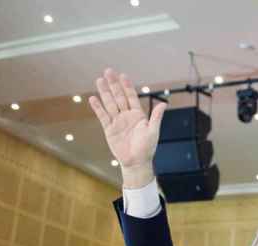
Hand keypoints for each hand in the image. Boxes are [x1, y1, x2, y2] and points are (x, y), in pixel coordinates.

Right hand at [90, 68, 166, 187]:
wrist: (136, 162)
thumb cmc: (147, 148)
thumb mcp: (153, 131)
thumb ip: (156, 117)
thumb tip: (164, 103)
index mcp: (138, 115)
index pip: (131, 97)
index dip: (127, 86)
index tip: (123, 75)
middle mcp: (126, 115)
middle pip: (118, 97)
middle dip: (114, 84)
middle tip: (108, 71)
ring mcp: (117, 121)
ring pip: (109, 104)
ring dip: (104, 92)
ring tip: (99, 80)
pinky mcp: (109, 129)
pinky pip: (103, 116)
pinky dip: (98, 108)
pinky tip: (93, 98)